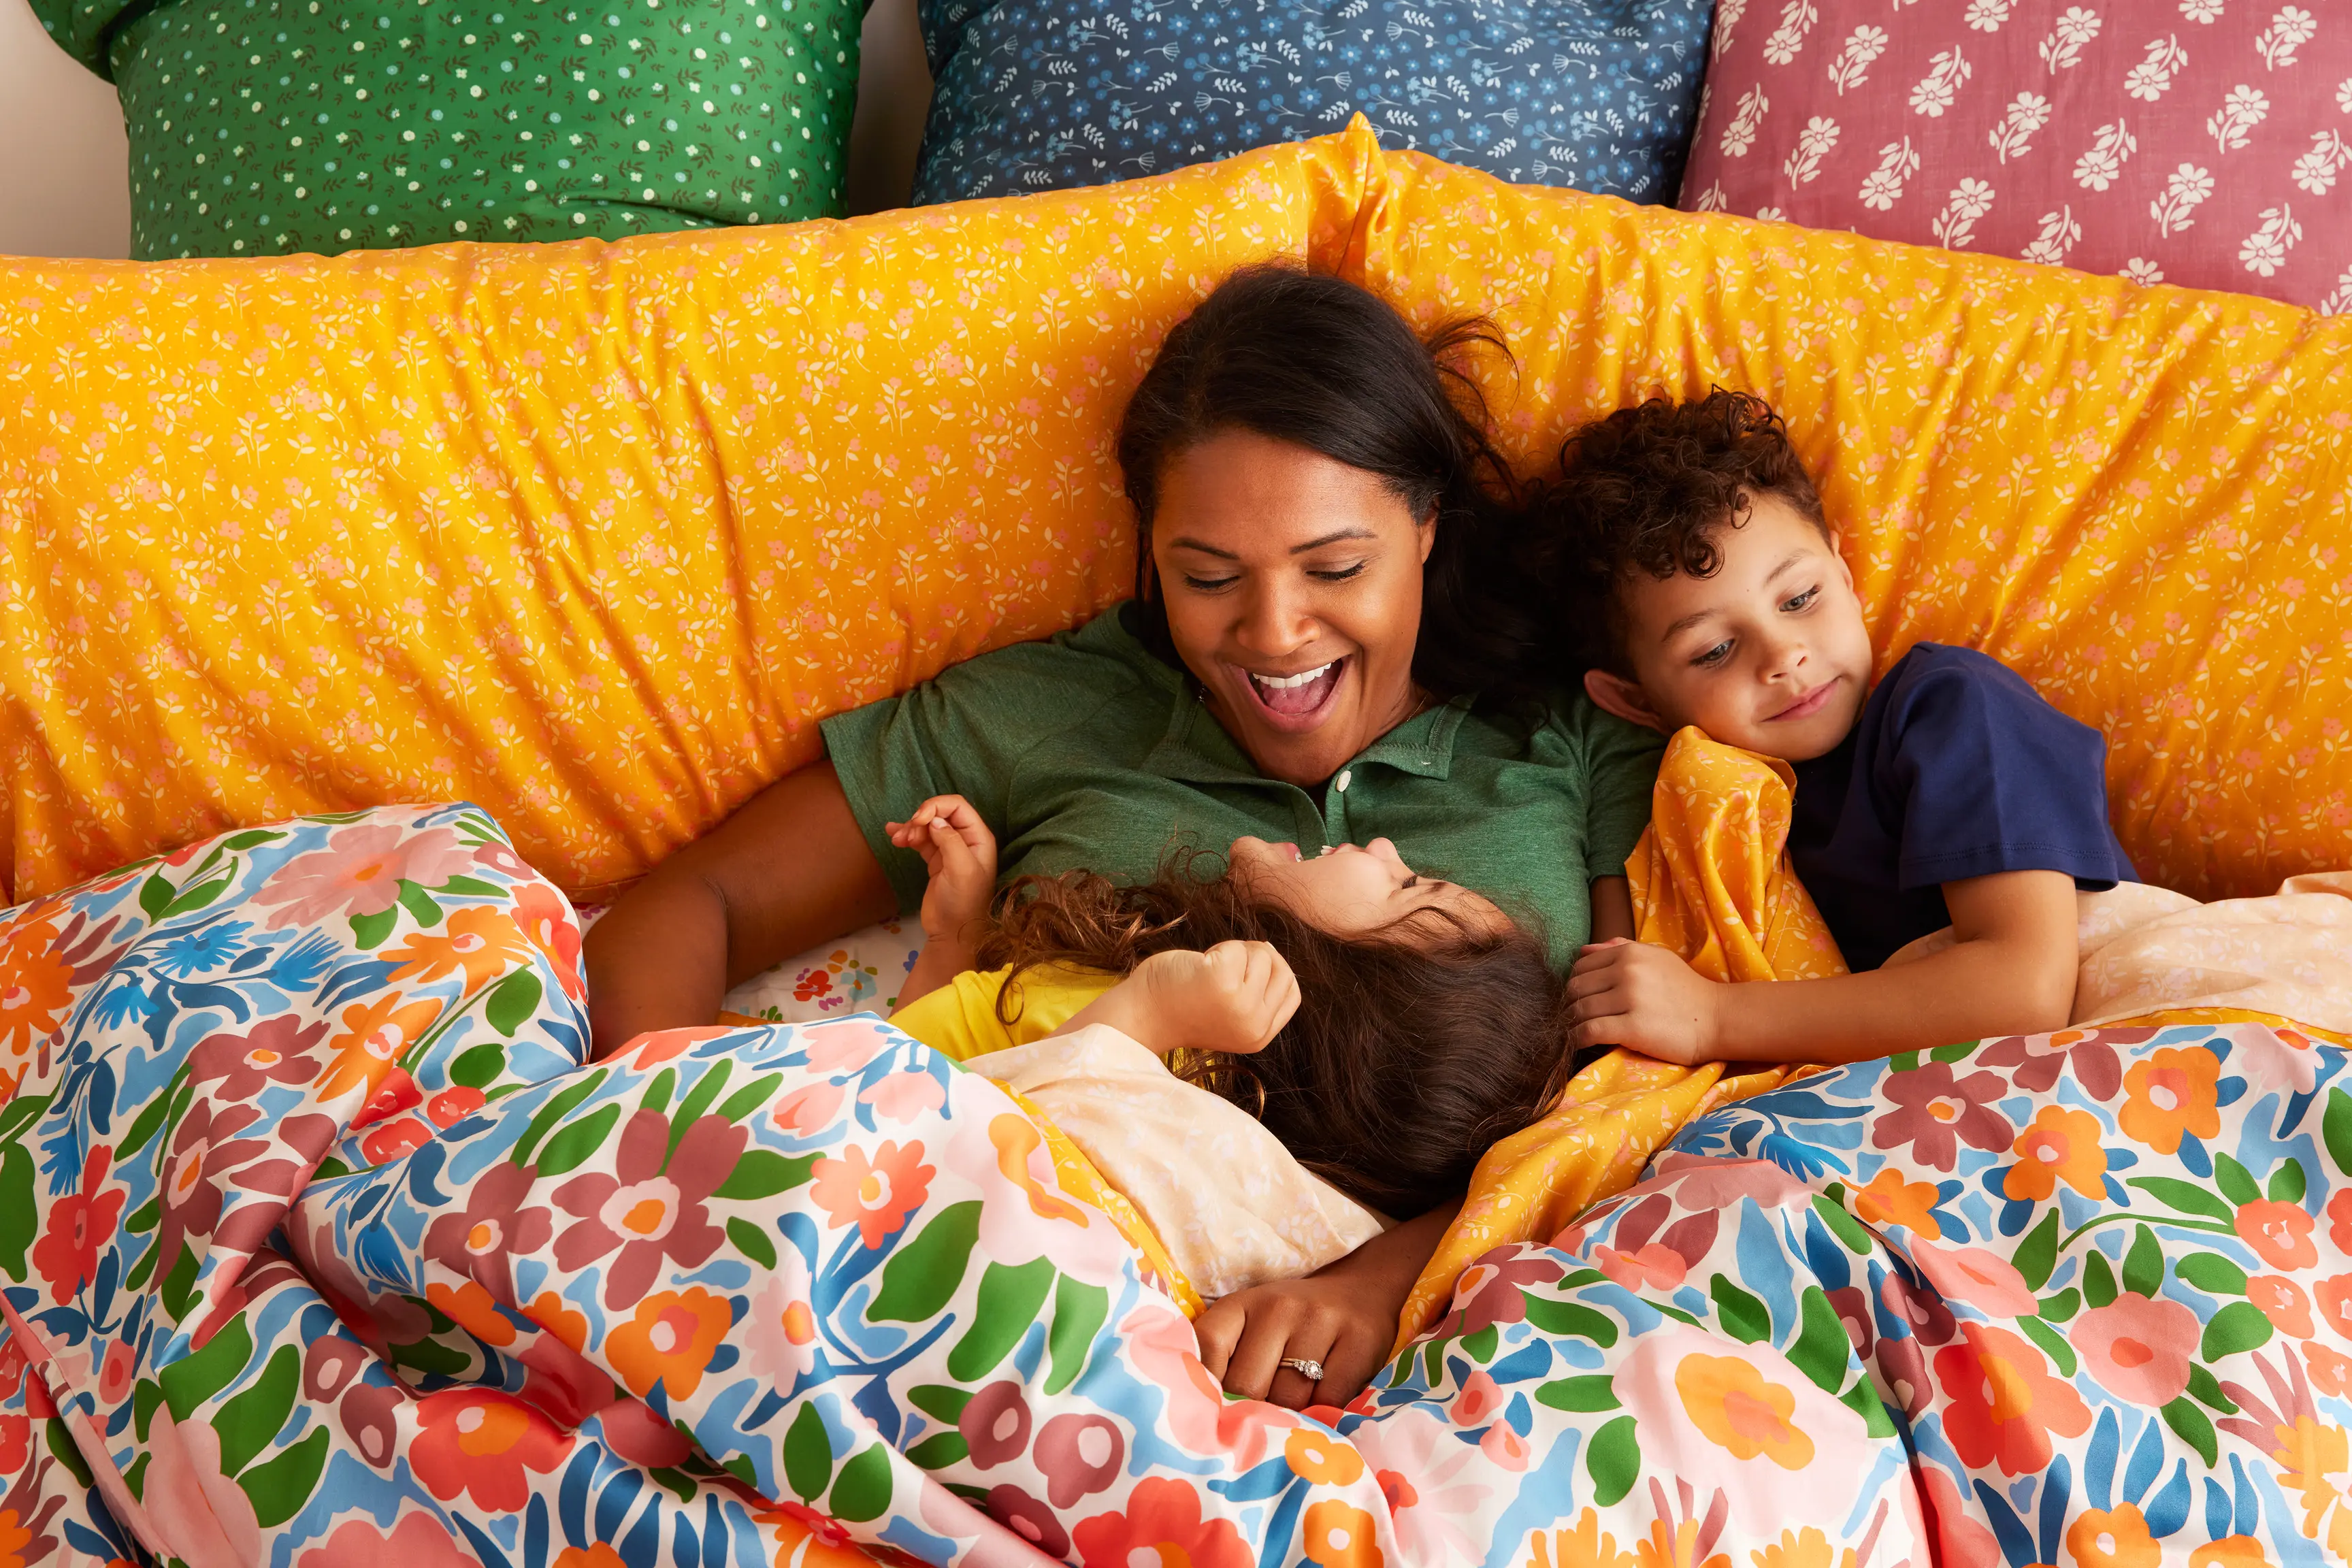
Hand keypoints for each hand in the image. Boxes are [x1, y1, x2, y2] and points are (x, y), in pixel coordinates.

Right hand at [885, 795, 996, 948]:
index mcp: (978, 837)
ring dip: (911, 829)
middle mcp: (966, 840)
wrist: (951, 933)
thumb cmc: (963, 902)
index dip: (935, 806)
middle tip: (906, 836)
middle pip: (940, 814)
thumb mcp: (961, 870)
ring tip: (898, 841)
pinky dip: (907, 836)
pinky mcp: (935, 861)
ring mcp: (949, 850)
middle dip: (920, 819)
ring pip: (928, 827)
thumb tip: (934, 821)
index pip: (957, 806)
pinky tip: (893, 835)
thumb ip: (950, 841)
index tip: (917, 819)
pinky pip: (920, 840)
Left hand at [1125, 940, 1299, 1056]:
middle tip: (1224, 967)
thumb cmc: (1183, 1005)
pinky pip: (1239, 948)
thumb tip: (1271, 949)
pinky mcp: (1224, 983)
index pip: (1292, 993)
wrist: (1142, 1014)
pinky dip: (1219, 948)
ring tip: (1208, 970)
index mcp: (1259, 1037)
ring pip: (1263, 955)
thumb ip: (1256, 994)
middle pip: (1283, 970)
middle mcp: (1255, 1026)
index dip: (1273, 973)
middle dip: (1256, 959)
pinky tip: (1199, 966)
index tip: (1245, 972)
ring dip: (1235, 952)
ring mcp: (1242, 1006)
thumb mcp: (1232, 1011)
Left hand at [1193, 1272, 1392, 1409]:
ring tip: (1289, 1423)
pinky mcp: (1358, 1341)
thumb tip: (1203, 1418)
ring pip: (1289, 1398)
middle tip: (1253, 1433)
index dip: (1203, 1387)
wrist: (1361, 1293)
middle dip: (1248, 1416)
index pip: (1208, 1345)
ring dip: (1287, 1420)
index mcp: (1242, 1304)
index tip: (1207, 1417)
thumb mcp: (1251, 1328)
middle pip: (1248, 1385)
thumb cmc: (1293, 1324)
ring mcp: (1320, 1320)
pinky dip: (1323, 1417)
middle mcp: (1279, 1307)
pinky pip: (1330, 1400)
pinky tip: (1321, 1415)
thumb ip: (1225, 1362)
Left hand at [1567, 938, 1723, 1064]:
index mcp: (1630, 952)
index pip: (1581, 965)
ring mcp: (1630, 998)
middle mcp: (1627, 970)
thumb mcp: (1657, 958)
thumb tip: (1584, 950)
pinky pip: (1590, 1031)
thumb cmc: (1686, 989)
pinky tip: (1577, 1044)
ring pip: (1580, 1010)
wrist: (1717, 1019)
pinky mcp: (1633, 1027)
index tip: (1576, 999)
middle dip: (1569, 1004)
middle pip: (1576, 987)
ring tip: (1571, 1033)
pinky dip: (1577, 1039)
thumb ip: (1620, 950)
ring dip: (1570, 1024)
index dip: (1574, 983)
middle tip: (1570, 1019)